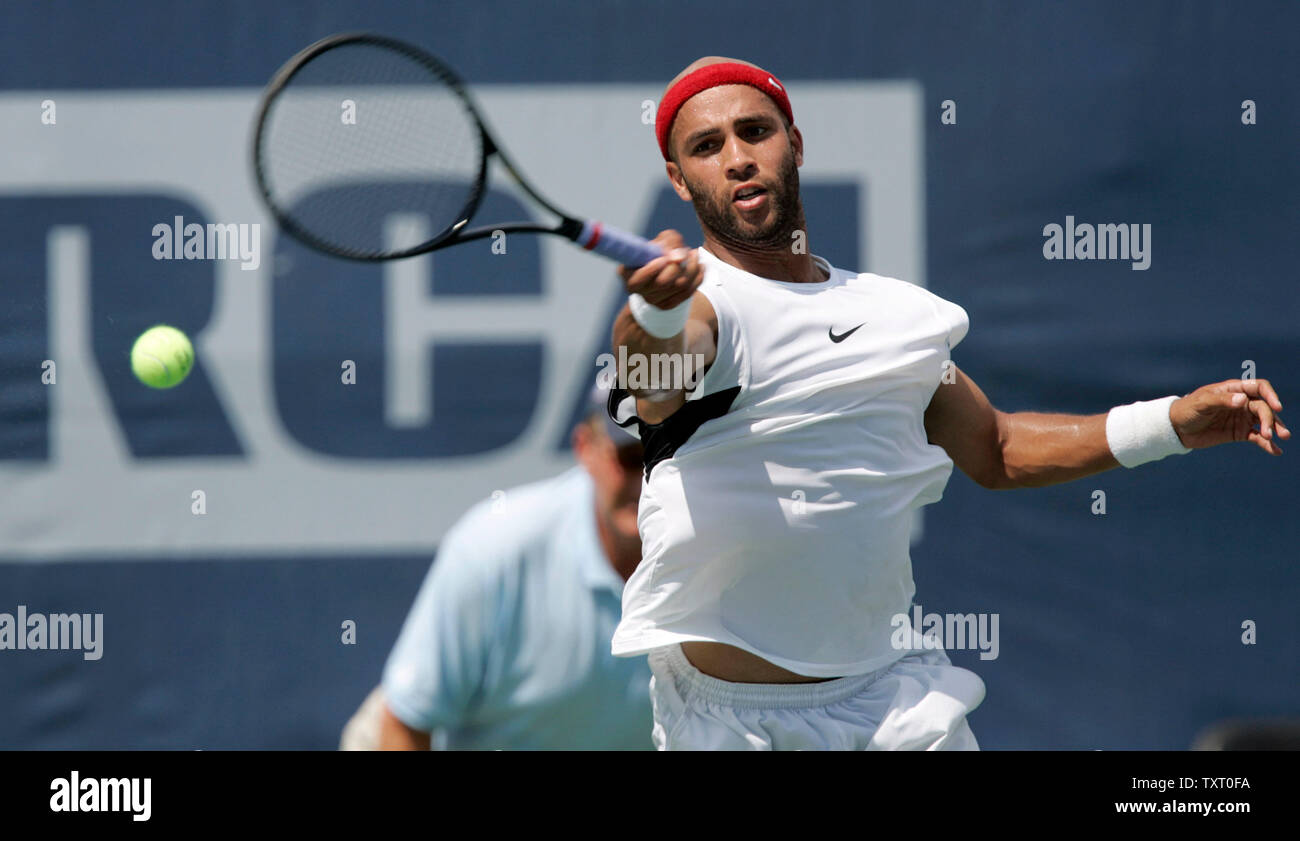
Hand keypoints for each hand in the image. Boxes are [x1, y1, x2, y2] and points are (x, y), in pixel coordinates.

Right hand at [618, 229, 700, 309]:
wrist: (665, 267)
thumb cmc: (659, 250)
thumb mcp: (662, 239)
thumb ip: (670, 242)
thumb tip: (679, 258)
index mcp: (629, 275)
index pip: (639, 278)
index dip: (652, 269)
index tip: (665, 258)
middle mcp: (639, 291)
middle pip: (663, 282)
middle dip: (678, 265)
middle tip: (687, 251)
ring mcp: (653, 300)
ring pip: (679, 286)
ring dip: (692, 267)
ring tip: (695, 255)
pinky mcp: (667, 305)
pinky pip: (688, 292)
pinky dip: (697, 277)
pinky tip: (699, 266)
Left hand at [1170, 378, 1288, 454]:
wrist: (1176, 429)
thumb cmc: (1187, 409)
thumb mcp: (1202, 403)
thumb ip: (1221, 400)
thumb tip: (1242, 400)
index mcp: (1233, 390)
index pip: (1259, 387)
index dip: (1270, 395)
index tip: (1276, 407)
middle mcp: (1242, 402)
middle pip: (1263, 407)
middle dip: (1270, 419)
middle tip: (1270, 433)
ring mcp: (1242, 418)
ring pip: (1264, 422)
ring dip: (1274, 429)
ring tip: (1282, 439)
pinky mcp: (1240, 433)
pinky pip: (1257, 437)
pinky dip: (1267, 444)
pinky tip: (1276, 451)